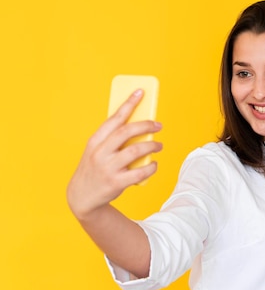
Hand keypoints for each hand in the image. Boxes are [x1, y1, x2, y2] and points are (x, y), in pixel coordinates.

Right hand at [67, 89, 162, 219]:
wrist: (82, 197)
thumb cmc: (95, 169)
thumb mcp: (97, 151)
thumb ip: (113, 140)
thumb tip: (140, 126)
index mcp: (95, 141)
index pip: (114, 118)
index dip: (128, 104)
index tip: (140, 92)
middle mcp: (100, 153)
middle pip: (127, 132)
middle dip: (146, 125)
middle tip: (158, 125)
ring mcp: (108, 168)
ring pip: (136, 150)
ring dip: (152, 146)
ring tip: (159, 146)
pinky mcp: (116, 183)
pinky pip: (140, 172)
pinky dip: (151, 166)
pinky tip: (154, 164)